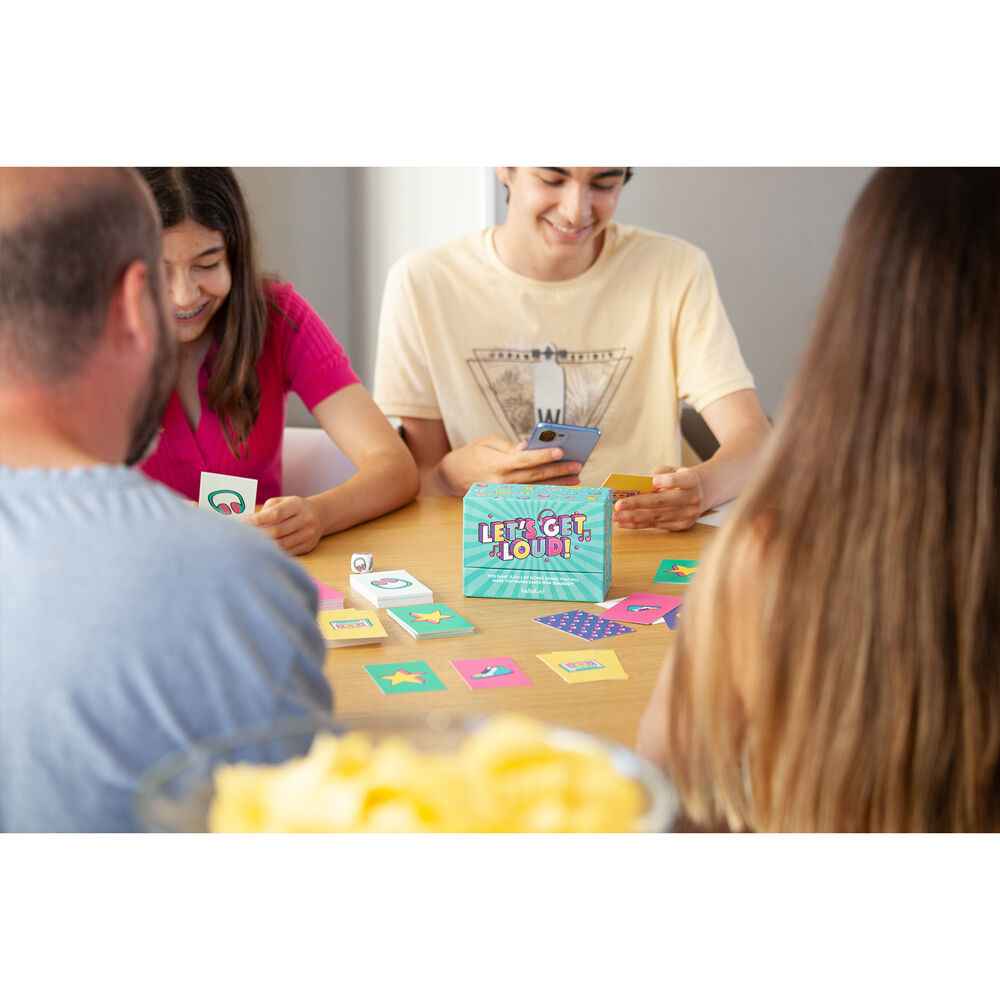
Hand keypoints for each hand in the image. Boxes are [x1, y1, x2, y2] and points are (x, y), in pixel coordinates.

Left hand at [247, 495, 322, 554]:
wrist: (320, 515)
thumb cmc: (293, 508)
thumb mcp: (282, 502)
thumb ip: (266, 510)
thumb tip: (247, 523)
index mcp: (297, 505)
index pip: (276, 514)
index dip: (258, 520)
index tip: (242, 523)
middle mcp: (306, 519)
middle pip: (278, 531)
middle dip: (258, 535)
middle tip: (241, 537)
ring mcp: (308, 534)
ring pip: (282, 545)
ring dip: (264, 546)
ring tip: (250, 545)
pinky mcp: (308, 546)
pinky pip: (288, 552)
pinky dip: (274, 552)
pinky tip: (263, 551)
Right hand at [437, 436, 581, 494]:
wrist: (450, 476)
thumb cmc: (471, 454)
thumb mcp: (488, 443)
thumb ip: (511, 447)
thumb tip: (530, 448)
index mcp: (497, 464)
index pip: (524, 460)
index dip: (543, 456)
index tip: (561, 452)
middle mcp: (500, 481)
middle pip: (534, 476)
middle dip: (557, 471)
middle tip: (577, 466)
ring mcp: (503, 493)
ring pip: (535, 489)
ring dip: (557, 484)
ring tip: (575, 478)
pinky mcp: (504, 499)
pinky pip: (529, 495)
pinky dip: (545, 491)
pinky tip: (560, 488)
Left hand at [613, 465, 704, 530]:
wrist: (703, 492)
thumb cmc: (680, 479)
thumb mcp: (673, 470)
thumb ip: (657, 475)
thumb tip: (634, 486)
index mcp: (691, 480)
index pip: (681, 480)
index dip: (668, 481)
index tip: (654, 481)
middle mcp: (692, 499)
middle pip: (662, 501)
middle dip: (638, 504)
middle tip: (618, 505)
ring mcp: (688, 515)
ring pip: (656, 516)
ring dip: (633, 517)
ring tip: (616, 516)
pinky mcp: (681, 526)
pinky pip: (656, 526)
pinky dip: (638, 524)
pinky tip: (624, 523)